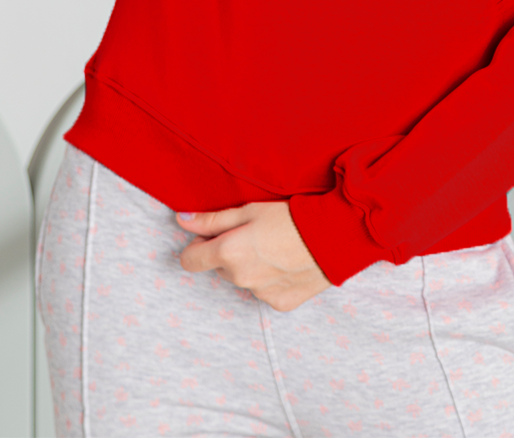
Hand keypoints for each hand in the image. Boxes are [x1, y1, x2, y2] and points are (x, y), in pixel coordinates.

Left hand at [177, 202, 331, 311]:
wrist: (332, 237)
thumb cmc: (290, 216)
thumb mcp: (249, 210)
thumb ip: (211, 219)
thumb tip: (181, 219)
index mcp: (227, 253)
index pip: (190, 260)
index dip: (197, 247)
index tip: (210, 237)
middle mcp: (239, 278)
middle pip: (220, 267)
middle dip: (229, 253)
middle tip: (254, 235)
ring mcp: (259, 294)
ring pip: (243, 279)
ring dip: (251, 266)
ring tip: (275, 246)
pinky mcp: (278, 304)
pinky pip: (264, 291)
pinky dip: (271, 279)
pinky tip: (287, 263)